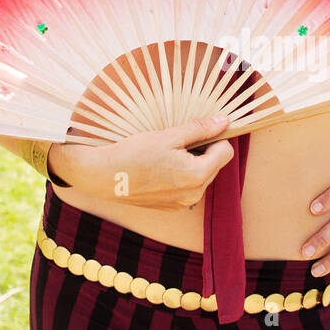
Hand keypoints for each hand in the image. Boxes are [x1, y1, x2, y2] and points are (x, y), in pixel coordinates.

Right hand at [50, 114, 234, 211]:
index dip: (215, 137)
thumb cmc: (134, 154)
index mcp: (197, 175)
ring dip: (192, 163)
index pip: (226, 151)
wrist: (104, 177)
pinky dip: (181, 176)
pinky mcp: (172, 207)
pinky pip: (188, 187)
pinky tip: (160, 168)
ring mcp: (183, 203)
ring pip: (202, 176)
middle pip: (215, 165)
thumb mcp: (169, 136)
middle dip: (203, 151)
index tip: (197, 131)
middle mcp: (194, 194)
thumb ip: (200, 129)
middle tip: (177, 142)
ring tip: (167, 155)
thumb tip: (224, 121)